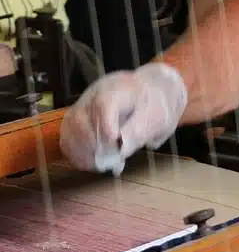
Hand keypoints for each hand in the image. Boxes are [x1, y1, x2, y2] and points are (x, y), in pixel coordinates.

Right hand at [59, 63, 187, 174]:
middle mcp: (94, 93)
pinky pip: (67, 140)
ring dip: (83, 153)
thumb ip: (139, 131)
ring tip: (105, 163)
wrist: (151, 95)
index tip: (118, 150)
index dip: (106, 130)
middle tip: (114, 160)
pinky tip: (97, 162)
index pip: (103, 104)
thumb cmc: (155, 105)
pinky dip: (78, 156)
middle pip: (78, 118)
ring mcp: (82, 106)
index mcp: (118, 87)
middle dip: (94, 146)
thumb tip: (120, 149)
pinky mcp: (77, 121)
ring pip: (68, 130)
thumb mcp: (158, 116)